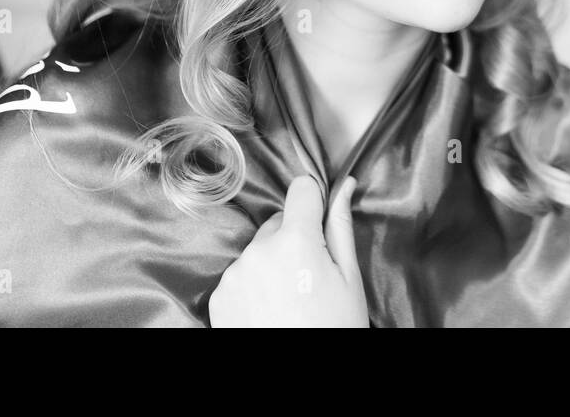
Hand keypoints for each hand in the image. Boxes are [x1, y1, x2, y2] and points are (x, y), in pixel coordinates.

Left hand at [209, 175, 368, 327]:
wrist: (299, 382)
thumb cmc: (333, 329)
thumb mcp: (349, 280)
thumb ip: (341, 227)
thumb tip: (344, 187)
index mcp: (296, 241)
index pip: (301, 189)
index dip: (314, 200)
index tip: (320, 219)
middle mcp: (258, 251)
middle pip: (279, 223)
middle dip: (295, 239)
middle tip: (311, 276)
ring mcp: (234, 274)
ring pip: (258, 249)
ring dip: (272, 262)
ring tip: (290, 298)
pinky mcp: (220, 296)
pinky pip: (240, 274)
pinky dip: (254, 285)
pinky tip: (270, 309)